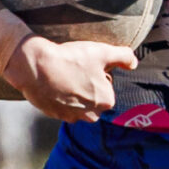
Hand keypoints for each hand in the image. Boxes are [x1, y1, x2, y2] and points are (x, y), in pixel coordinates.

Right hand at [1, 35, 136, 122]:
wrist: (35, 66)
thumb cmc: (71, 59)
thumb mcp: (102, 52)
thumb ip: (124, 57)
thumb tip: (134, 63)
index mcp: (106, 102)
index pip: (107, 87)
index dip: (98, 74)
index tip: (87, 66)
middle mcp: (91, 115)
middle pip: (94, 98)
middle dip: (88, 86)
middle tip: (75, 70)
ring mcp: (71, 116)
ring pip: (79, 104)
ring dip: (75, 93)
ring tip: (64, 77)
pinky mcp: (54, 115)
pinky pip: (62, 106)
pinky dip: (60, 97)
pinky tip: (53, 83)